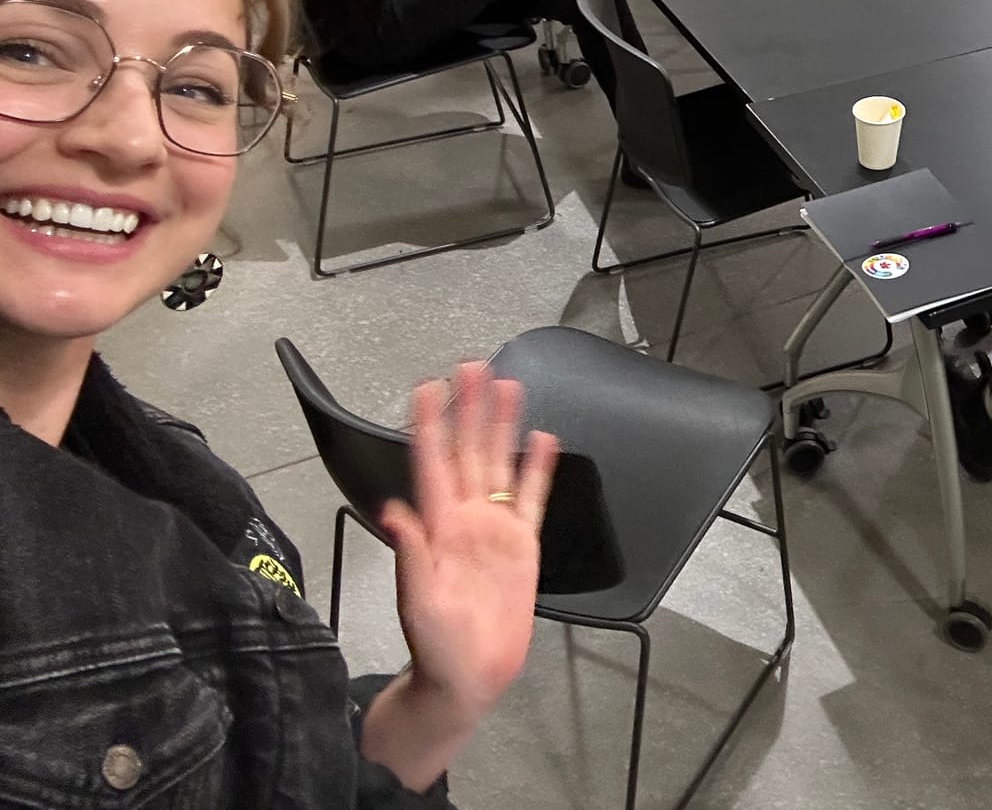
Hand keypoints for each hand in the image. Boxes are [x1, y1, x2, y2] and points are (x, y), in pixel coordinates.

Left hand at [379, 364, 558, 718]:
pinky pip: (532, 498)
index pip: (432, 464)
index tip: (428, 388)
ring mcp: (494, 530)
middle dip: (469, 409)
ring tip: (506, 386)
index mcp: (437, 529)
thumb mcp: (418, 604)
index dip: (429, 426)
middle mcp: (465, 519)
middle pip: (467, 452)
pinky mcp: (521, 545)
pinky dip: (537, 469)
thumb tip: (394, 513)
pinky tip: (542, 440)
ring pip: (498, 465)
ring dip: (500, 426)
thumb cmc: (437, 648)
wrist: (469, 679)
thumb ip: (411, 556)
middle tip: (471, 367)